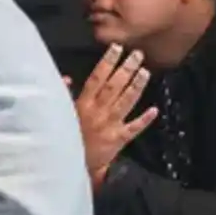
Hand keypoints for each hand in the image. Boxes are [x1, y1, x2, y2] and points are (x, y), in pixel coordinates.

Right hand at [70, 47, 157, 186]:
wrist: (70, 165)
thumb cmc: (66, 137)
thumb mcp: (61, 114)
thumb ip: (64, 95)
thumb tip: (66, 77)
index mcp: (83, 104)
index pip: (96, 79)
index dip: (107, 62)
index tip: (116, 49)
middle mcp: (98, 112)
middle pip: (114, 87)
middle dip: (126, 69)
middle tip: (138, 54)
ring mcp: (109, 126)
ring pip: (125, 103)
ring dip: (136, 87)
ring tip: (145, 72)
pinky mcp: (118, 140)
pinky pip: (133, 128)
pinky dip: (143, 120)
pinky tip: (154, 110)